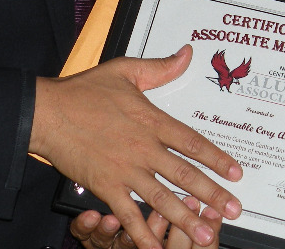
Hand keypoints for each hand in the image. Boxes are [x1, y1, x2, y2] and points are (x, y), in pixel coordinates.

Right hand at [30, 45, 241, 248]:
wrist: (47, 112)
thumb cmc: (84, 90)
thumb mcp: (126, 71)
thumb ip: (160, 67)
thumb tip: (187, 54)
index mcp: (151, 121)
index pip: (192, 142)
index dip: (216, 158)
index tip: (236, 173)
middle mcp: (143, 148)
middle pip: (185, 175)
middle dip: (213, 195)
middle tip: (234, 210)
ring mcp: (124, 170)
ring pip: (162, 199)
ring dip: (186, 219)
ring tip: (208, 234)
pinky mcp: (105, 187)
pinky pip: (128, 215)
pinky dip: (143, 234)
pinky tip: (157, 248)